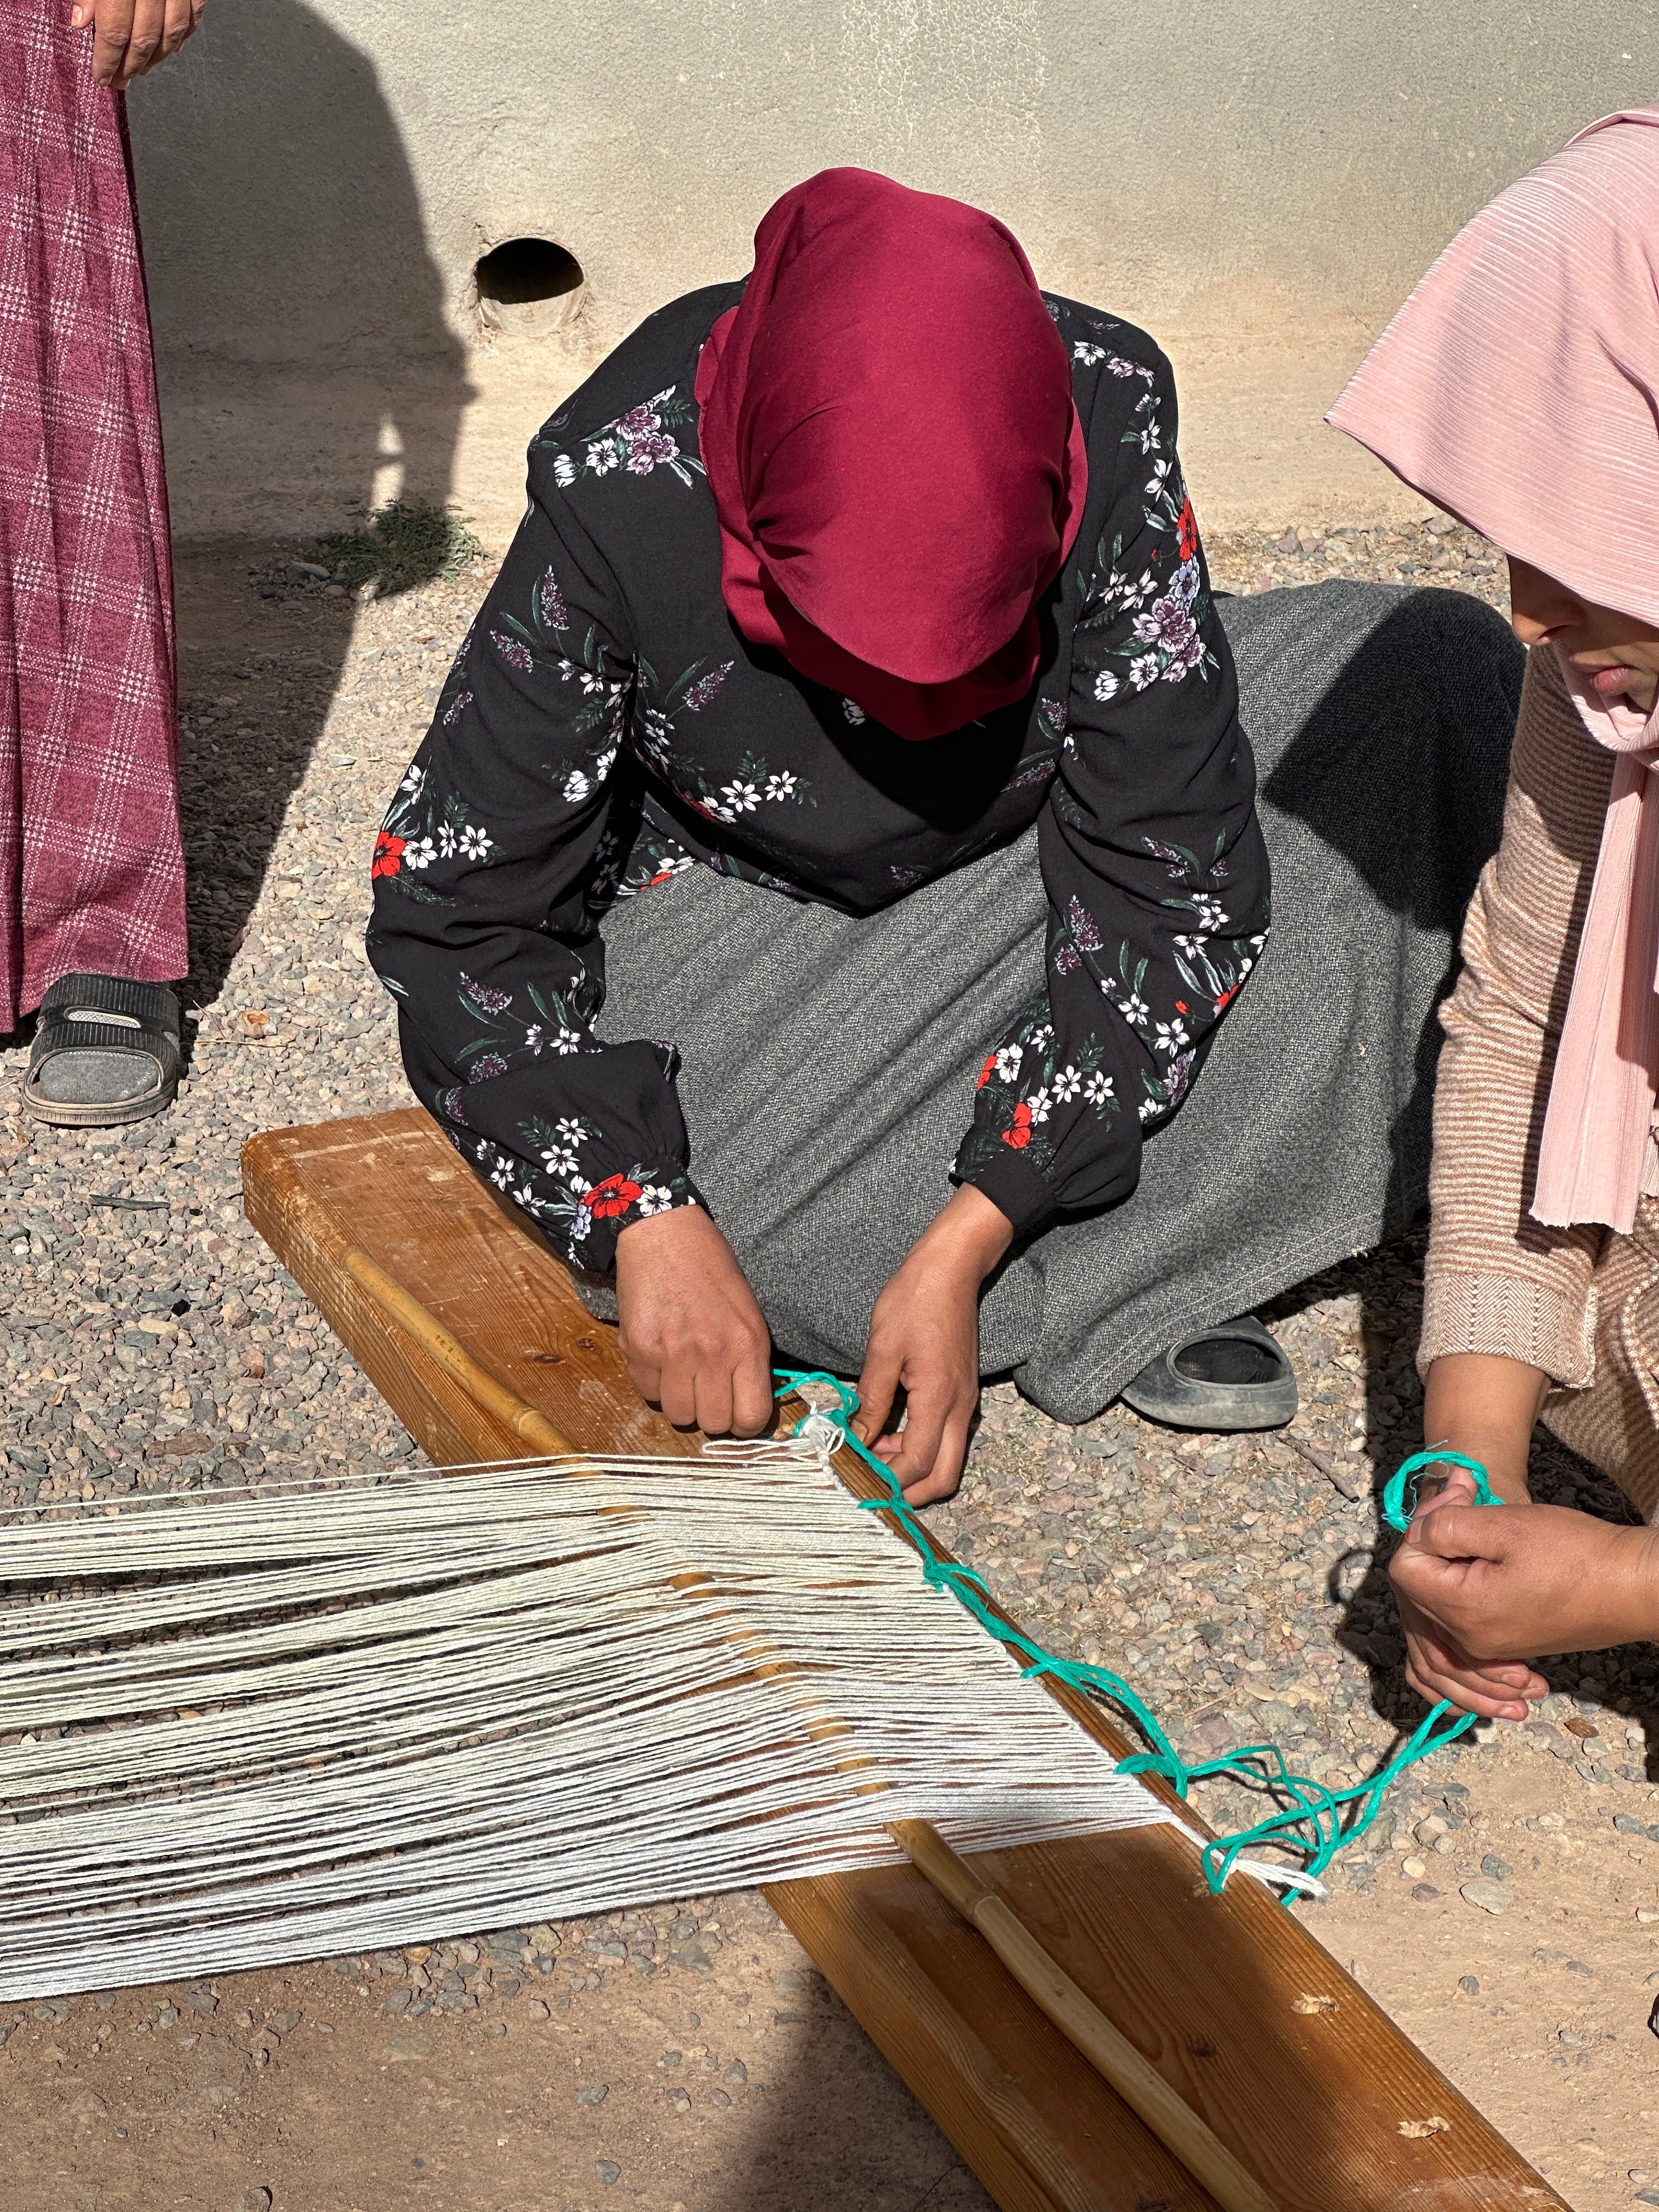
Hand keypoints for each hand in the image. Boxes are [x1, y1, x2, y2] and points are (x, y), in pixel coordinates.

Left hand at [72, 0, 206, 87]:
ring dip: (155, 57)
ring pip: (170, 33)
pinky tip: (171, 48)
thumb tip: (79, 21)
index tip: (102, 77)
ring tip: (142, 70)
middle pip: (143, 39)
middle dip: (130, 66)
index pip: (114, 31)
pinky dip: (183, 36)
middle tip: (121, 82)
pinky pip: (193, 16)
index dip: (107, 60)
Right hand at [614, 1203, 773, 1437]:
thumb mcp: (747, 1311)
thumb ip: (748, 1359)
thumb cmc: (710, 1269)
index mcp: (747, 1343)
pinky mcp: (639, 1348)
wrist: (664, 1234)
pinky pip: (646, 1392)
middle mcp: (712, 1352)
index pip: (751, 1417)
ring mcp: (672, 1352)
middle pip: (712, 1423)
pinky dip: (652, 1383)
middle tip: (705, 1391)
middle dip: (709, 1414)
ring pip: (677, 1415)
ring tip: (680, 1371)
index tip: (736, 1416)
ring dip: (679, 1400)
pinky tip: (658, 1356)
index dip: (743, 1424)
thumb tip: (745, 1405)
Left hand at [853, 1186, 1012, 1505]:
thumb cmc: (914, 1300)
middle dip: (911, 1491)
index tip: (858, 1479)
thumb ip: (871, 1400)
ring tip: (873, 1454)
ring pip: (947, 1460)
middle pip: (944, 1477)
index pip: (918, 1463)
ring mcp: (965, 1402)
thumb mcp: (882, 1349)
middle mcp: (959, 1408)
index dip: (888, 1480)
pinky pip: (947, 1437)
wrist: (950, 1270)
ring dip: (913, 1468)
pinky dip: (921, 1448)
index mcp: (938, 1398)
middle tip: (872, 1483)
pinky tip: (889, 1434)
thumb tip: (858, 1437)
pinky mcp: (962, 1393)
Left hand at [1389, 1471, 1658, 1718]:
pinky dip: (1462, 1591)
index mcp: (1462, 1612)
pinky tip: (1482, 1560)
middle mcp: (1469, 1640)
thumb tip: (1417, 1532)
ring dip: (1446, 1566)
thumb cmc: (1576, 1555)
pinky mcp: (1507, 1646)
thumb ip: (1447, 1526)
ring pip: (1437, 1608)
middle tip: (1468, 1507)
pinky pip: (1462, 1630)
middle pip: (1418, 1590)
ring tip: (1477, 1531)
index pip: (1404, 1570)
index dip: (1422, 1528)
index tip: (1458, 1502)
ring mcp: (1488, 1648)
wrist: (1633, 1588)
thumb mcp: (1503, 1525)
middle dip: (1434, 1544)